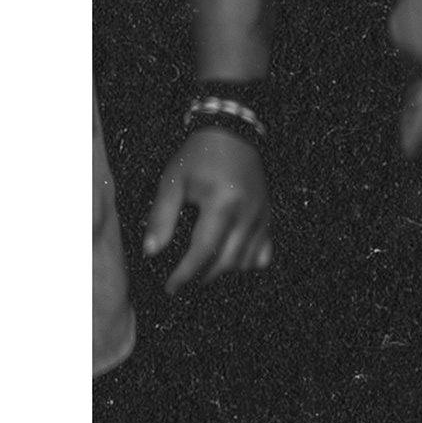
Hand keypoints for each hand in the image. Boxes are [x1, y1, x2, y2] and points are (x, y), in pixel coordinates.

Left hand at [146, 126, 271, 289]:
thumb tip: (151, 251)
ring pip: (247, 261)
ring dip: (224, 272)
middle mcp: (247, 214)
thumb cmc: (198, 156)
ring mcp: (262, 217)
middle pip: (227, 261)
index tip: (171, 287)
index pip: (203, 250)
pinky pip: (263, 252)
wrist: (233, 135)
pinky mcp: (269, 217)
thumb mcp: (173, 181)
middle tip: (183, 281)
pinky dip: (247, 263)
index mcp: (222, 204)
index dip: (185, 273)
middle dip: (203, 277)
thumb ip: (161, 217)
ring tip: (202, 272)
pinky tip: (229, 260)